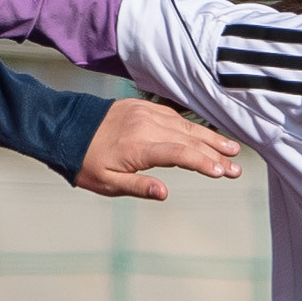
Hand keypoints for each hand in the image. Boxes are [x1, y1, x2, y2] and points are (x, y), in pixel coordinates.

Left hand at [75, 97, 242, 200]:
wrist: (64, 128)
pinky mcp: (142, 107)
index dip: (204, 163)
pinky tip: (204, 135)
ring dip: (209, 138)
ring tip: (231, 149)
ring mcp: (145, 113)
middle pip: (189, 139)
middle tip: (237, 167)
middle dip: (215, 154)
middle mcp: (146, 125)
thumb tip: (165, 193)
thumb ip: (138, 187)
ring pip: (185, 125)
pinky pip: (173, 116)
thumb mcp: (107, 183)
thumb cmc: (84, 162)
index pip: (180, 154)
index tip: (223, 172)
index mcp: (139, 146)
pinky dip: (191, 126)